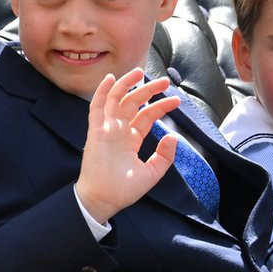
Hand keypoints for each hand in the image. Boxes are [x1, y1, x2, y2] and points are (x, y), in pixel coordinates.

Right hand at [77, 69, 180, 223]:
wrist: (103, 200)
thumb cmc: (123, 190)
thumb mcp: (152, 173)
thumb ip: (165, 156)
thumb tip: (173, 137)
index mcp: (131, 140)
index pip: (147, 116)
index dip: (161, 107)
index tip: (176, 101)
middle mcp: (119, 131)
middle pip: (134, 103)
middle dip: (149, 91)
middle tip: (165, 81)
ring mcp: (106, 129)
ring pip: (116, 100)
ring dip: (127, 84)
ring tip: (140, 72)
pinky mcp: (95, 131)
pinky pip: (97, 107)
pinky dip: (103, 92)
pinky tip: (111, 79)